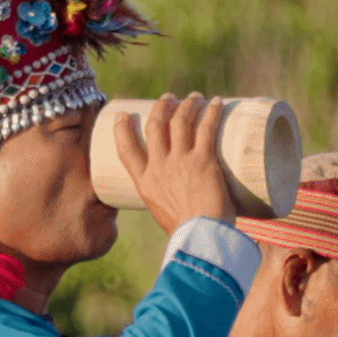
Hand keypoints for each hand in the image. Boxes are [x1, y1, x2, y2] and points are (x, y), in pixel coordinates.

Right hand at [112, 93, 234, 232]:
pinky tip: (215, 102)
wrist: (200, 238)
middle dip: (161, 107)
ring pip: (180, 121)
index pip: (126, 150)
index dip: (122, 130)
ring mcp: (180, 161)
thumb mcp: (165, 215)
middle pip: (155, 126)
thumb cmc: (186, 233)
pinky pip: (206, 128)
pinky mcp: (203, 160)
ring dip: (187, 105)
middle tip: (169, 99)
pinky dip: (211, 112)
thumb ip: (170, 201)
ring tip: (194, 98)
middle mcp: (159, 168)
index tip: (122, 115)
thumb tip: (186, 198)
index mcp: (145, 184)